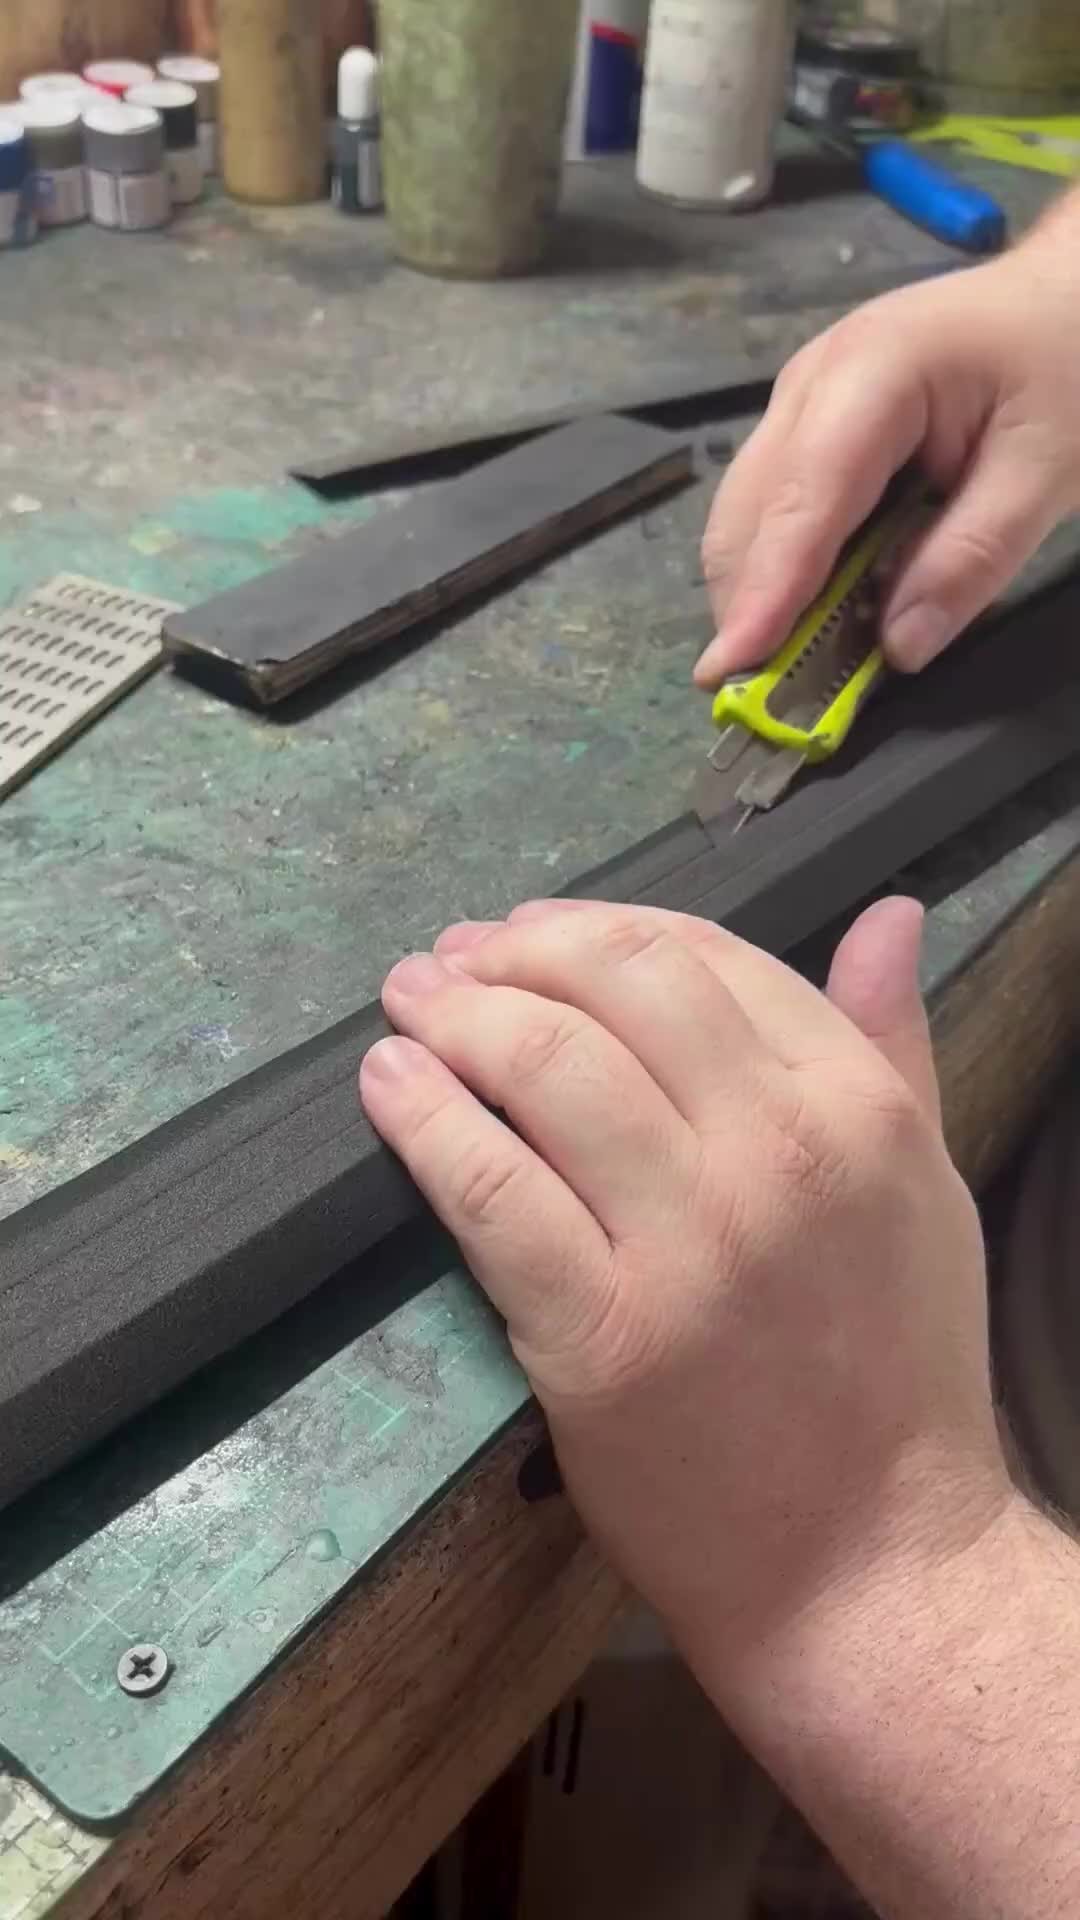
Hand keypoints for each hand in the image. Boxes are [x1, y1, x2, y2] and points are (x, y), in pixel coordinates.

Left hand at [360, 898, 1012, 1702]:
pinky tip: (388, 1084)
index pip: (708, 957)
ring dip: (454, 1011)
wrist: (871, 1566)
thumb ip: (896, 1043)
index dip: (600, 925)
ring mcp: (688, 1241)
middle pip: (617, 984)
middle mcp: (779, 1152)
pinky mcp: (599, 1331)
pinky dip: (423, 1117)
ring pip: (544, 1063)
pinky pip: (488, 1188)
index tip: (531, 933)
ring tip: (409, 1004)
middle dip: (515, 949)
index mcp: (858, 1106)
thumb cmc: (899, 1374)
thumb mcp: (926, 1189)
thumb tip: (885, 913)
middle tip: (455, 957)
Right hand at [696, 220, 1079, 686]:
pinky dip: (782, 573)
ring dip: (760, 597)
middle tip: (764, 700)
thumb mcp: (1049, 467)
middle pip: (747, 517)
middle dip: (747, 609)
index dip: (765, 594)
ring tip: (792, 669)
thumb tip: (899, 647)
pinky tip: (816, 614)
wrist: (1063, 291)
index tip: (731, 670)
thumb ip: (973, 558)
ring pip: (746, 520)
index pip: (802, 502)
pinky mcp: (805, 429)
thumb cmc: (1066, 360)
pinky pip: (772, 513)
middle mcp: (809, 385)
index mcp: (872, 374)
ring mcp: (797, 404)